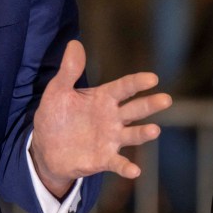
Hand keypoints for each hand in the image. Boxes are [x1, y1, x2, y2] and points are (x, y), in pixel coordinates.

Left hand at [29, 40, 171, 197]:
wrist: (46, 148)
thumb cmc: (55, 116)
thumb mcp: (57, 91)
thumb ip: (69, 70)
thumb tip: (74, 43)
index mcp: (102, 98)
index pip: (123, 88)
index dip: (137, 82)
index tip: (152, 78)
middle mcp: (112, 118)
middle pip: (135, 109)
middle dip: (150, 105)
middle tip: (166, 99)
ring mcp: (111, 139)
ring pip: (132, 135)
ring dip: (143, 133)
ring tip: (154, 130)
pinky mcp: (104, 159)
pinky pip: (118, 163)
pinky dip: (127, 167)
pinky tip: (134, 170)